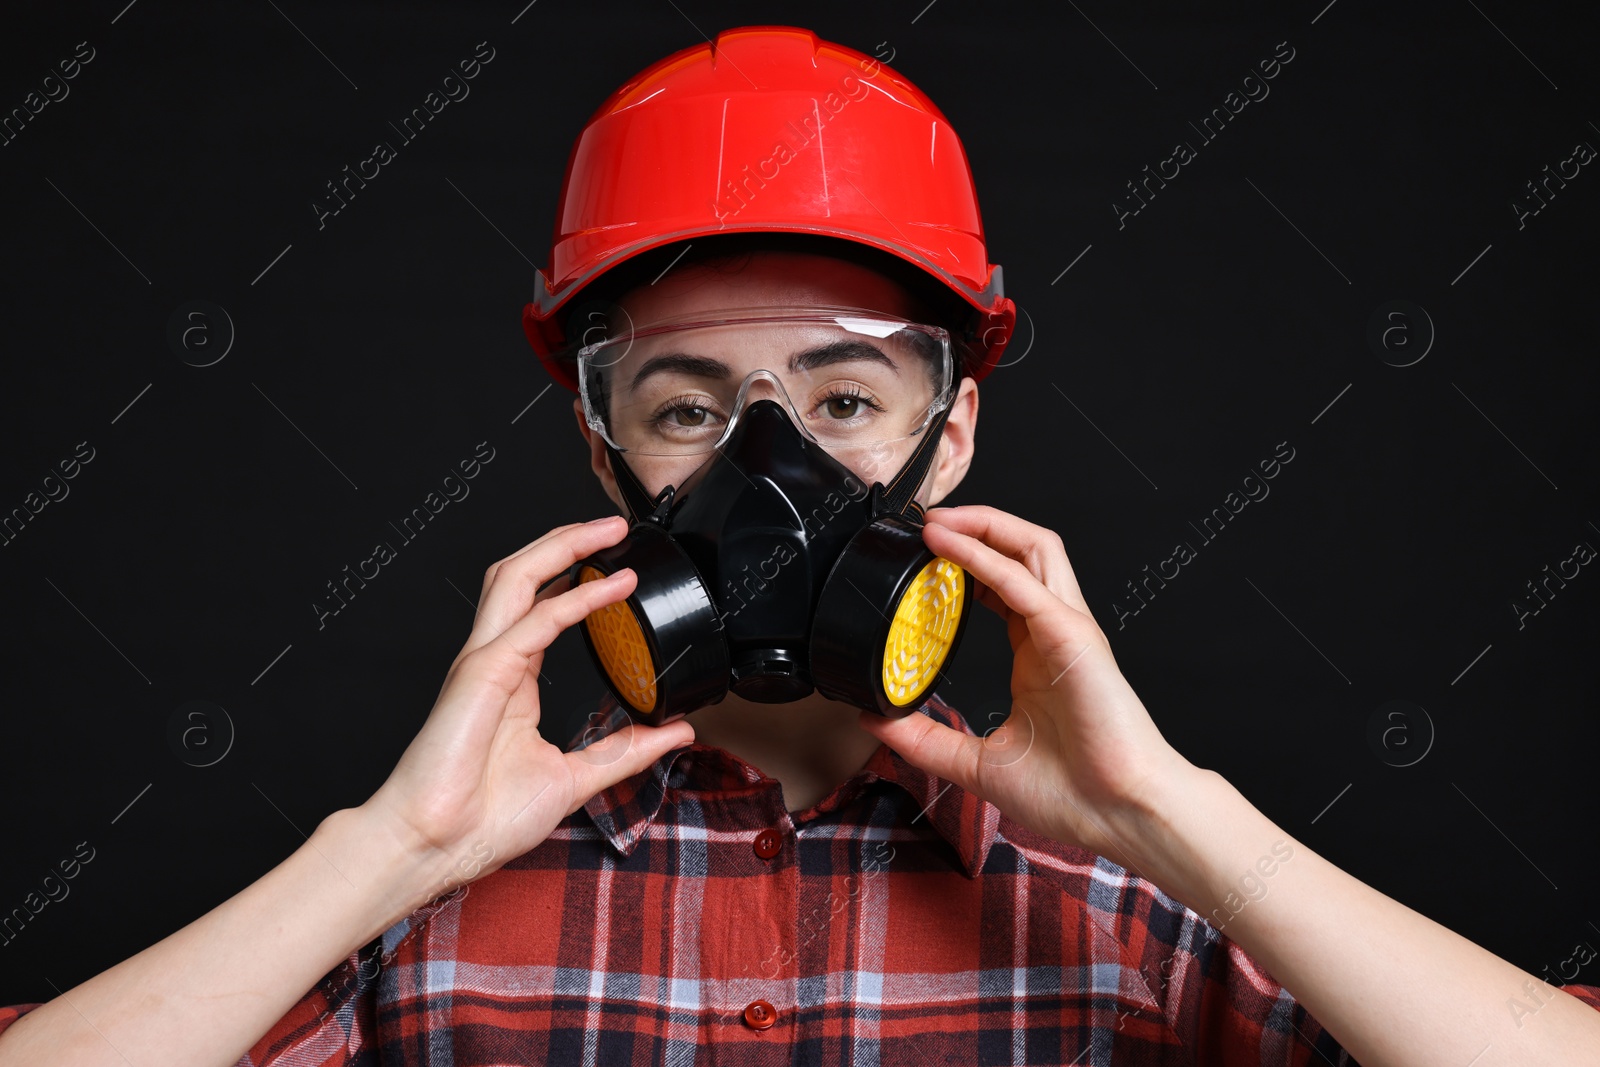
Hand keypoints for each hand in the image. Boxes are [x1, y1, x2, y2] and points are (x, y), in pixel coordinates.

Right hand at [360, 516, 693, 893]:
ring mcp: (484, 663)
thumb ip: (624, 752)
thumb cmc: (482, 819)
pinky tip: (609, 587)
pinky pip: (533, 622)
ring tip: (608, 530)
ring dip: (564, 546)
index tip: (619, 564)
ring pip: (518, 578)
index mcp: (512, 680)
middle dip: (567, 541)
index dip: (575, 576)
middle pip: (524, 575)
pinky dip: (575, 599)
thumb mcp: (576, 779)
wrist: (437, 848)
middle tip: (616, 525)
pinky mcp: (482, 674)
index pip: (541, 606)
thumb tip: (673, 733)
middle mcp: (495, 661)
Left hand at [857, 505, 1194, 860]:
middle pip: (1021, 550)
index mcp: (1038, 653)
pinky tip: (950, 548)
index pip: (1003, 585)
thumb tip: (876, 720)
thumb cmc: (1073, 794)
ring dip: (984, 525)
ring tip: (938, 520)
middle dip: (976, 525)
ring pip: (1034, 548)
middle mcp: (1055, 631)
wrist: (1118, 816)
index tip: (923, 553)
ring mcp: (1068, 629)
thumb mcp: (975, 763)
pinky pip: (1025, 584)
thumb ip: (925, 738)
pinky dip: (985, 559)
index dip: (965, 560)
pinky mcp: (1074, 637)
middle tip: (926, 522)